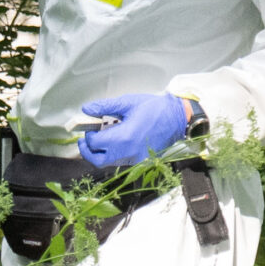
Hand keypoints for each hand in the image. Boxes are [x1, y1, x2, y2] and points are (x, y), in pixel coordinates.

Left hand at [77, 93, 192, 169]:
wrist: (179, 118)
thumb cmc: (155, 108)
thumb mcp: (128, 103)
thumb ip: (105, 106)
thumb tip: (86, 109)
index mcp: (124, 137)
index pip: (95, 143)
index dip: (88, 135)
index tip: (88, 127)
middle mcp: (128, 152)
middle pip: (97, 160)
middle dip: (87, 150)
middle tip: (85, 140)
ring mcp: (136, 159)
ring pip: (108, 163)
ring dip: (100, 153)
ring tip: (101, 138)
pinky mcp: (141, 161)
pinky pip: (120, 162)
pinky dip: (113, 154)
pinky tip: (115, 142)